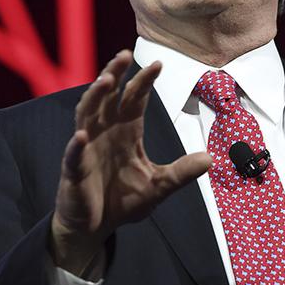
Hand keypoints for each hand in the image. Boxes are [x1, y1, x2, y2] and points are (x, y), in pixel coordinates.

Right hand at [50, 50, 212, 275]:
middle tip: (125, 55)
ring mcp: (87, 149)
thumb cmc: (122, 201)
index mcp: (126, 131)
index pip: (135, 99)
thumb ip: (181, 172)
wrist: (95, 228)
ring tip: (106, 81)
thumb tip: (210, 158)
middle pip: (108, 96)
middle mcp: (105, 132)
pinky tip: (82, 136)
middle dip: (116, 74)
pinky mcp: (74, 170)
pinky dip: (77, 145)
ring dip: (95, 97)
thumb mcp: (159, 186)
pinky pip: (74, 155)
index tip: (159, 64)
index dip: (144, 81)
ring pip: (87, 114)